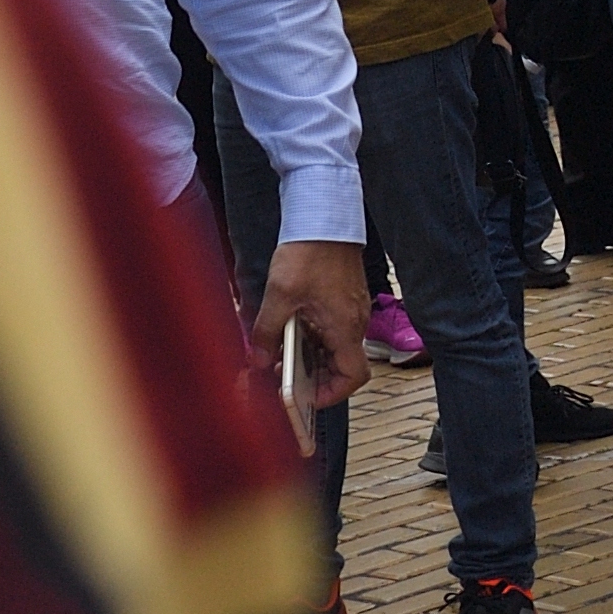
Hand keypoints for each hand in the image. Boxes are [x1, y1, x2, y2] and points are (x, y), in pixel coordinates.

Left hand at [251, 237, 368, 410]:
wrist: (325, 216)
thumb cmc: (309, 251)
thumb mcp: (280, 294)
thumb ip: (268, 331)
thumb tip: (257, 360)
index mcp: (345, 327)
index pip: (354, 376)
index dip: (333, 394)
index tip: (308, 397)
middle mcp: (355, 322)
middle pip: (343, 366)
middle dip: (315, 378)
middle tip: (286, 378)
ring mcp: (352, 310)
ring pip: (336, 347)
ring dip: (312, 357)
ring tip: (281, 353)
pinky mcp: (345, 299)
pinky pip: (333, 329)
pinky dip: (314, 338)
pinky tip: (290, 329)